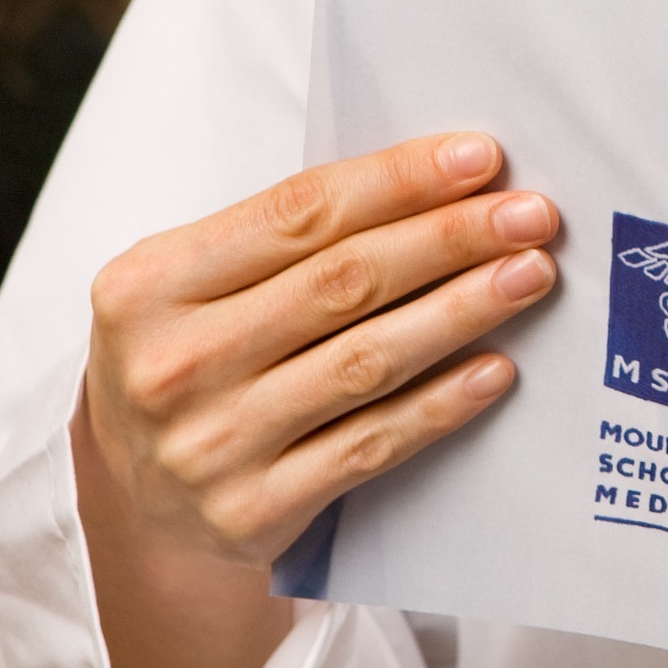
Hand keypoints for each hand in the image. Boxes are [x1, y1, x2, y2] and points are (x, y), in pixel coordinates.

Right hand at [74, 133, 558, 667]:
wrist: (138, 499)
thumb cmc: (190, 361)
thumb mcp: (194, 287)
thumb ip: (288, 239)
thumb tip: (436, 185)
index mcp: (149, 285)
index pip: (298, 214)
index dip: (399, 180)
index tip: (482, 157)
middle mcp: (173, 364)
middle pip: (343, 282)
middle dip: (450, 238)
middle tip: (530, 215)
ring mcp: (212, 444)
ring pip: (367, 361)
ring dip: (463, 311)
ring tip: (530, 275)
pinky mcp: (255, 510)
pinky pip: (372, 445)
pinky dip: (442, 404)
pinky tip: (497, 368)